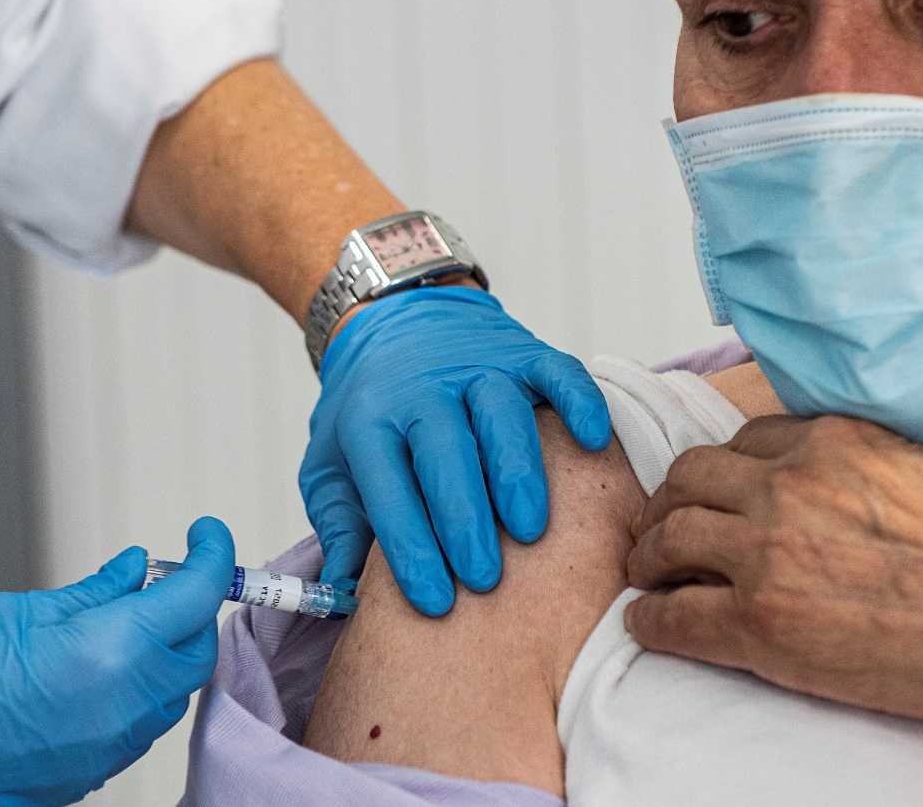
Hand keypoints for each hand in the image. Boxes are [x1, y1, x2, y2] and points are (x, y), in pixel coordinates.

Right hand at [0, 517, 235, 806]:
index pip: (197, 597)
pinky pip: (138, 724)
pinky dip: (137, 689)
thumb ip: (92, 594)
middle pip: (196, 649)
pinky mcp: (91, 773)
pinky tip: (102, 668)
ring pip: (172, 691)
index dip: (213, 557)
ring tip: (125, 621)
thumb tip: (136, 572)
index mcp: (110, 652)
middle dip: (192, 609)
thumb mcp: (16, 612)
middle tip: (165, 578)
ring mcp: (111, 747)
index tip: (206, 537)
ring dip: (165, 653)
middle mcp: (123, 706)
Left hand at [301, 286, 610, 615]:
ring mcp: (477, 367)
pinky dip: (579, 401)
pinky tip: (592, 440)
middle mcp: (424, 390)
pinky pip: (556, 371)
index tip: (434, 602)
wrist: (392, 321)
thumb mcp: (330, 464)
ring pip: (501, 415)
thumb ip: (339, 525)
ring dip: (516, 472)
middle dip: (465, 519)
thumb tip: (344, 593)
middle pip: (446, 452)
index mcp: (370, 420)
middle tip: (484, 578)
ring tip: (530, 530)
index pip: (389, 488)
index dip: (410, 547)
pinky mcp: (523, 352)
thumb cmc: (368, 410)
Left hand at [625, 416, 922, 758]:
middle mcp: (788, 484)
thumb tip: (890, 489)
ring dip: (650, 555)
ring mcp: (765, 551)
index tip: (720, 491)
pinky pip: (672, 615)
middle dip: (672, 502)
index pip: (749, 442)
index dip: (726, 472)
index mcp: (835, 442)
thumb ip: (890, 468)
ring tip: (649, 575)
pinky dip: (651, 620)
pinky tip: (651, 626)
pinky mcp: (758, 621)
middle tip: (666, 529)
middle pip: (690, 478)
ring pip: (668, 537)